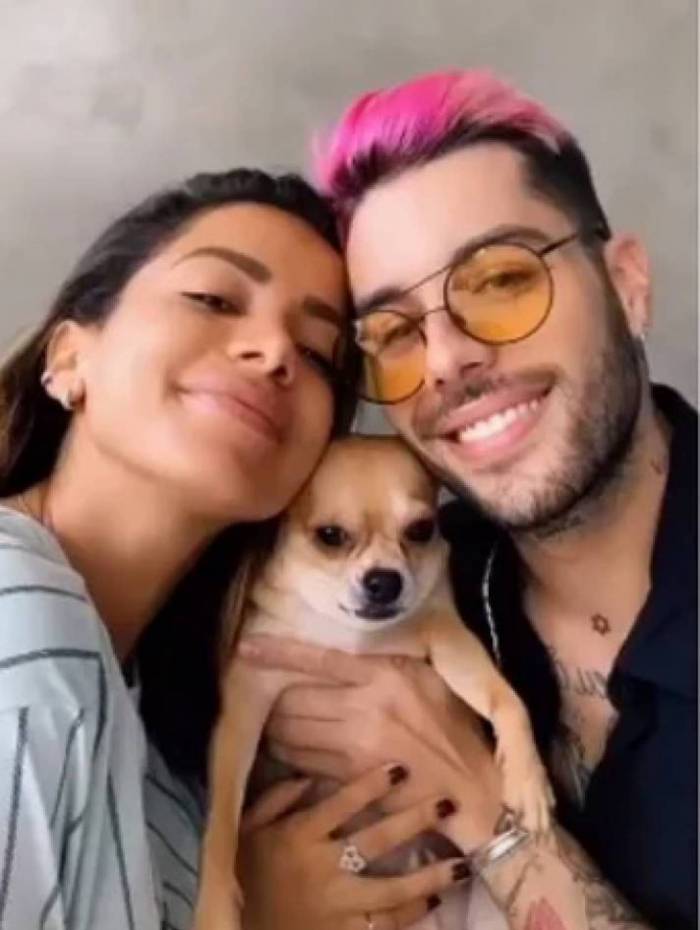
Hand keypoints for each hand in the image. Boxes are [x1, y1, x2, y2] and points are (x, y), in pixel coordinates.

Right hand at [237, 763, 469, 929]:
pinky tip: (434, 901)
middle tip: (447, 803)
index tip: (401, 768)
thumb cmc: (245, 877)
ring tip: (462, 864)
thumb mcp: (247, 830)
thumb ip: (276, 799)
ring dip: (429, 877)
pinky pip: (384, 927)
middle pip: (376, 841)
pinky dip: (412, 915)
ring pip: (392, 891)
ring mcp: (336, 908)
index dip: (372, 785)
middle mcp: (322, 870)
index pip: (341, 804)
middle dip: (415, 820)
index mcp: (299, 837)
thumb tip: (310, 777)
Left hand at [239, 636, 503, 850]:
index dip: (278, 653)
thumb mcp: (426, 681)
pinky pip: (301, 764)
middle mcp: (366, 709)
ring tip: (276, 724)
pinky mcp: (350, 781)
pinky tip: (289, 751)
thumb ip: (385, 667)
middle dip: (275, 699)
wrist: (473, 792)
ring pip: (291, 733)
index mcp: (386, 676)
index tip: (246, 647)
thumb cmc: (454, 730)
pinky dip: (288, 756)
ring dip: (275, 729)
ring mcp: (355, 748)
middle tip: (271, 697)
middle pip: (295, 699)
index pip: (320, 660)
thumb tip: (341, 657)